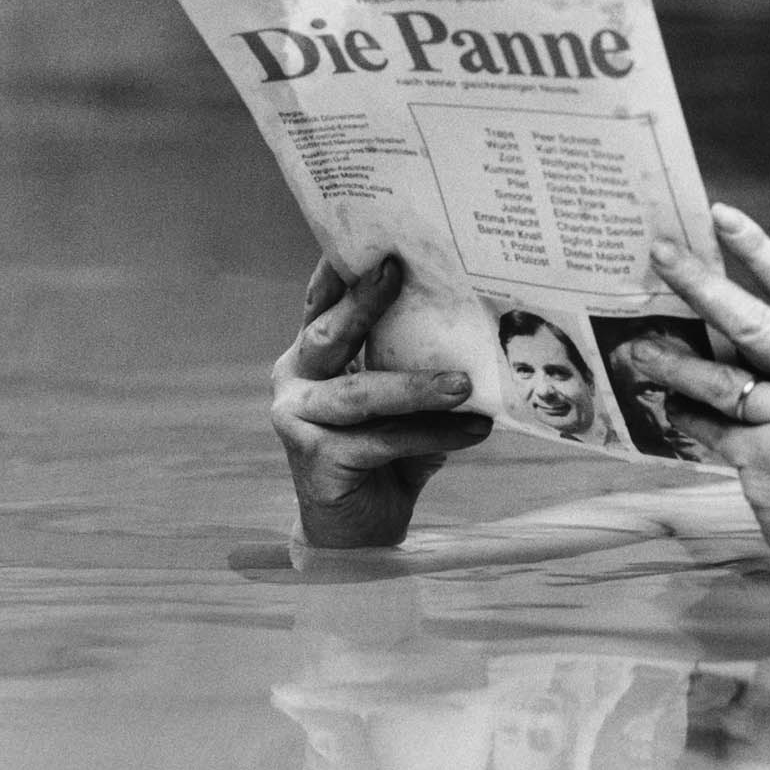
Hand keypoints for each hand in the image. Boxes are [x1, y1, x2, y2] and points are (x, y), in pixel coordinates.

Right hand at [271, 256, 492, 547]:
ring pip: (361, 394)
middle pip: (330, 333)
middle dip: (365, 301)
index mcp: (312, 357)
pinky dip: (432, 436)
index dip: (339, 270)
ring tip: (464, 384)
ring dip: (417, 387)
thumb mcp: (403, 403)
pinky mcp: (315, 458)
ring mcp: (298, 419)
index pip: (322, 304)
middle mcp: (294, 380)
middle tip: (399, 271)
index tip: (369, 235)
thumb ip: (414, 363)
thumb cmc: (387, 457)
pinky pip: (382, 440)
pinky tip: (475, 431)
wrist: (361, 534)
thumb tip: (474, 321)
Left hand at [636, 204, 769, 617]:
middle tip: (659, 253)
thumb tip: (735, 330)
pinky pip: (712, 427)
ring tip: (640, 351)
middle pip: (753, 319)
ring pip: (719, 377)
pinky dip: (688, 417)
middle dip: (699, 282)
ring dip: (672, 362)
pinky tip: (674, 411)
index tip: (720, 215)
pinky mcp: (769, 461)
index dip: (759, 249)